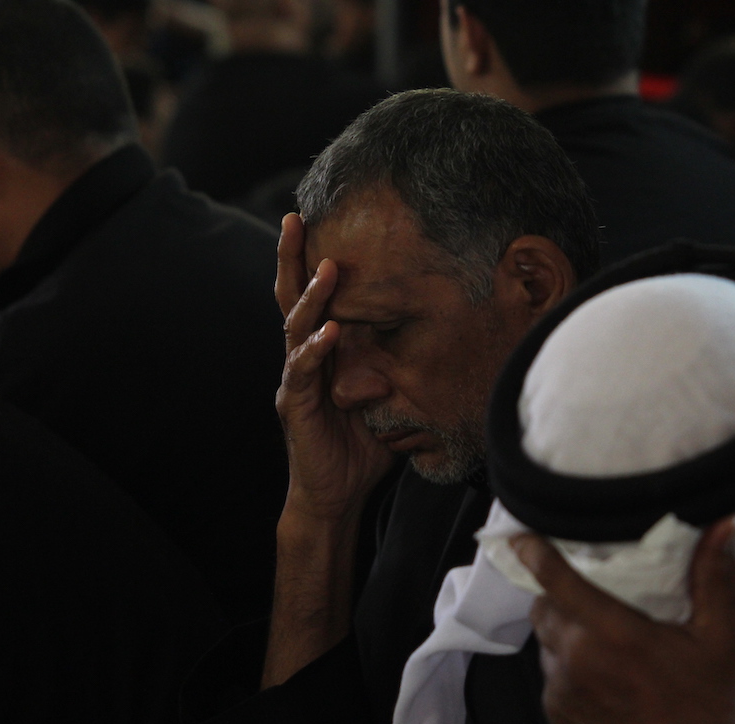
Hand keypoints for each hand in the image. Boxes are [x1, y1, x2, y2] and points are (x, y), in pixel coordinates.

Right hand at [274, 212, 394, 529]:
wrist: (335, 494)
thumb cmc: (361, 444)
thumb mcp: (389, 395)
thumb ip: (404, 364)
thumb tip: (444, 336)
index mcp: (321, 351)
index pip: (313, 297)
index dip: (310, 259)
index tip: (316, 219)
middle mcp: (301, 358)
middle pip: (290, 298)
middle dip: (291, 258)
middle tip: (294, 218)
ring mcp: (294, 380)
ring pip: (295, 328)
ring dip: (312, 297)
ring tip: (326, 268)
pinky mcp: (294, 406)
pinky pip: (301, 373)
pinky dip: (315, 351)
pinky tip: (329, 333)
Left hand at [513, 519, 734, 723]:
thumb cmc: (716, 717)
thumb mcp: (724, 642)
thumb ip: (714, 577)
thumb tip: (720, 525)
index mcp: (613, 636)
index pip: (556, 581)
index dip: (535, 553)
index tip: (524, 537)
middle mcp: (577, 662)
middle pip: (546, 609)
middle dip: (561, 595)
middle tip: (595, 593)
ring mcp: (561, 695)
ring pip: (547, 643)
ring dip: (566, 632)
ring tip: (607, 638)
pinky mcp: (558, 720)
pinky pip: (551, 677)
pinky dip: (569, 667)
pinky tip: (606, 676)